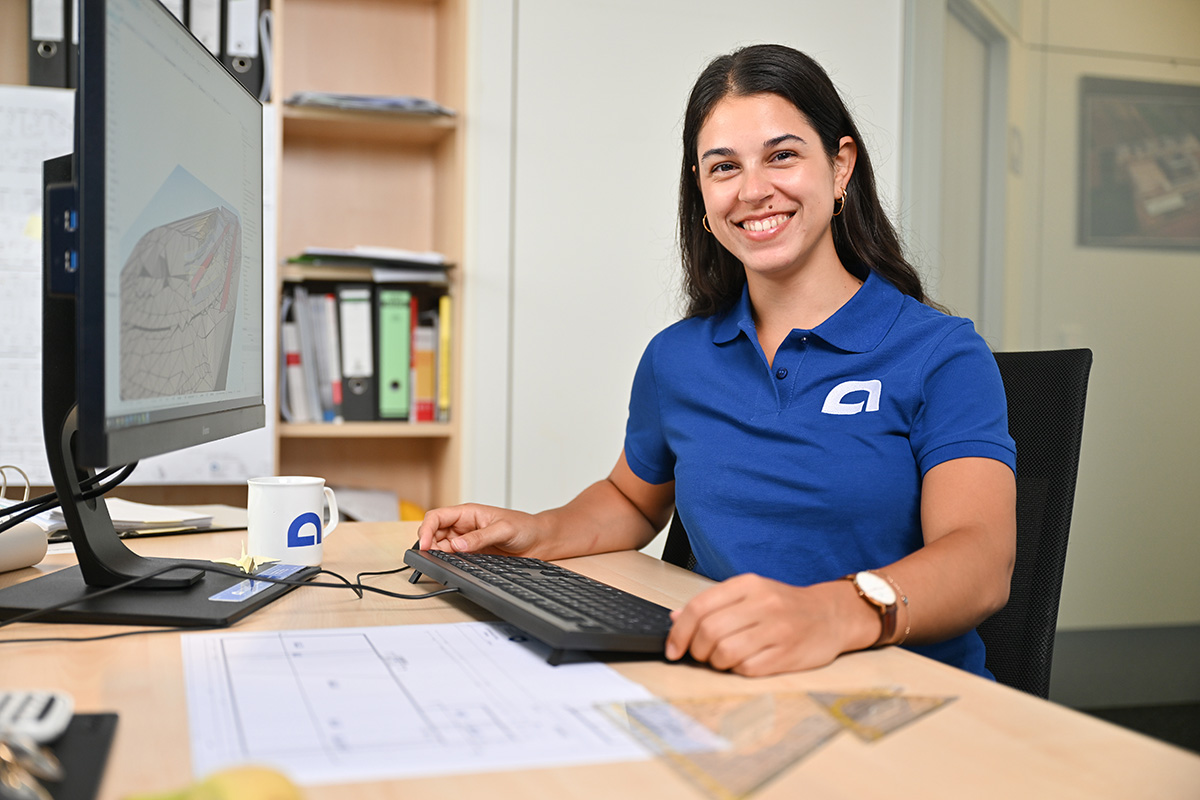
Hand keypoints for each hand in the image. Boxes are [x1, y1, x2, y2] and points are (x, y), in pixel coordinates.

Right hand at [416, 503, 548, 556]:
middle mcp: (463, 526)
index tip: (424, 545)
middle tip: (432, 558)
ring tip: (441, 563)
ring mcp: (466, 541)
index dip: (426, 529)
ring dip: (437, 555)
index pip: (437, 517)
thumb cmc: (524, 527)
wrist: (538, 541)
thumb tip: (457, 545)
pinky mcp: (472, 555)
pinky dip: (448, 563)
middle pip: (434, 533)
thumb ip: (480, 537)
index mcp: (468, 513)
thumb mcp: (503, 529)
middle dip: (429, 545)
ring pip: (441, 547)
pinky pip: (453, 558)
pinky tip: (451, 567)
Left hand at [665, 574, 868, 676]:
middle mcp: (762, 603)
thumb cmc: (784, 605)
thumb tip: (675, 619)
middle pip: (709, 632)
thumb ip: (714, 604)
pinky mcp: (787, 654)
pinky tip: (744, 663)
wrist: (832, 615)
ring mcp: (777, 629)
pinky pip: (747, 668)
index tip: (673, 649)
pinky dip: (737, 670)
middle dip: (696, 650)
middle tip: (700, 655)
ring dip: (716, 662)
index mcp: (748, 584)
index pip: (699, 607)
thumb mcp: (750, 593)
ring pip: (725, 652)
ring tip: (723, 659)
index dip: (679, 632)